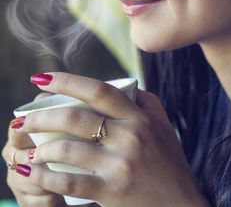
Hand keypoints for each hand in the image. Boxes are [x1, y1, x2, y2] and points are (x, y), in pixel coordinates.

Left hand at [10, 73, 209, 206]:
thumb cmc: (170, 164)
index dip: (66, 80)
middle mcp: (128, 137)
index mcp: (138, 117)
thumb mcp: (163, 126)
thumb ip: (147, 102)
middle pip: (74, 117)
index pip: (97, 90)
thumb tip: (128, 86)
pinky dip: (45, 176)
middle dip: (40, 115)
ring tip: (29, 147)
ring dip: (40, 146)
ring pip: (66, 148)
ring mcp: (119, 165)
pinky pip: (69, 181)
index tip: (41, 78)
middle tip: (22, 118)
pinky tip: (33, 170)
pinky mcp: (111, 191)